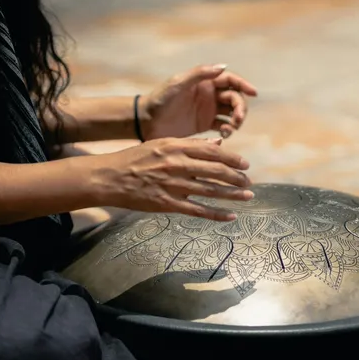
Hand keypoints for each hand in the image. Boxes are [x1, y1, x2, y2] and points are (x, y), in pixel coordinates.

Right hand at [89, 137, 252, 220]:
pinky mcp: (167, 203)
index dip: (232, 158)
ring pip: (210, 190)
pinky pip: (197, 210)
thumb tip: (217, 143)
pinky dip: (217, 214)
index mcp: (175, 146)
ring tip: (248, 196)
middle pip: (215, 171)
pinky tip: (231, 216)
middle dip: (236, 177)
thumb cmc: (135, 159)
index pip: (212, 151)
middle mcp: (176, 164)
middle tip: (248, 182)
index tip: (245, 164)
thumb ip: (190, 144)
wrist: (109, 177)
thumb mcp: (161, 144)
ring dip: (232, 194)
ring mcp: (172, 185)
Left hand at [140, 64, 257, 139]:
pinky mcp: (204, 125)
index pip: (230, 80)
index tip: (253, 92)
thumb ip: (199, 74)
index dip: (243, 85)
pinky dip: (228, 130)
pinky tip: (223, 135)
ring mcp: (208, 110)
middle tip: (238, 120)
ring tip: (230, 129)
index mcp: (204, 82)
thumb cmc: (160, 99)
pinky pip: (223, 126)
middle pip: (234, 98)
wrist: (146, 120)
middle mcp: (209, 95)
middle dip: (241, 108)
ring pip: (231, 113)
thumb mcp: (178, 83)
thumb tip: (224, 66)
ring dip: (236, 120)